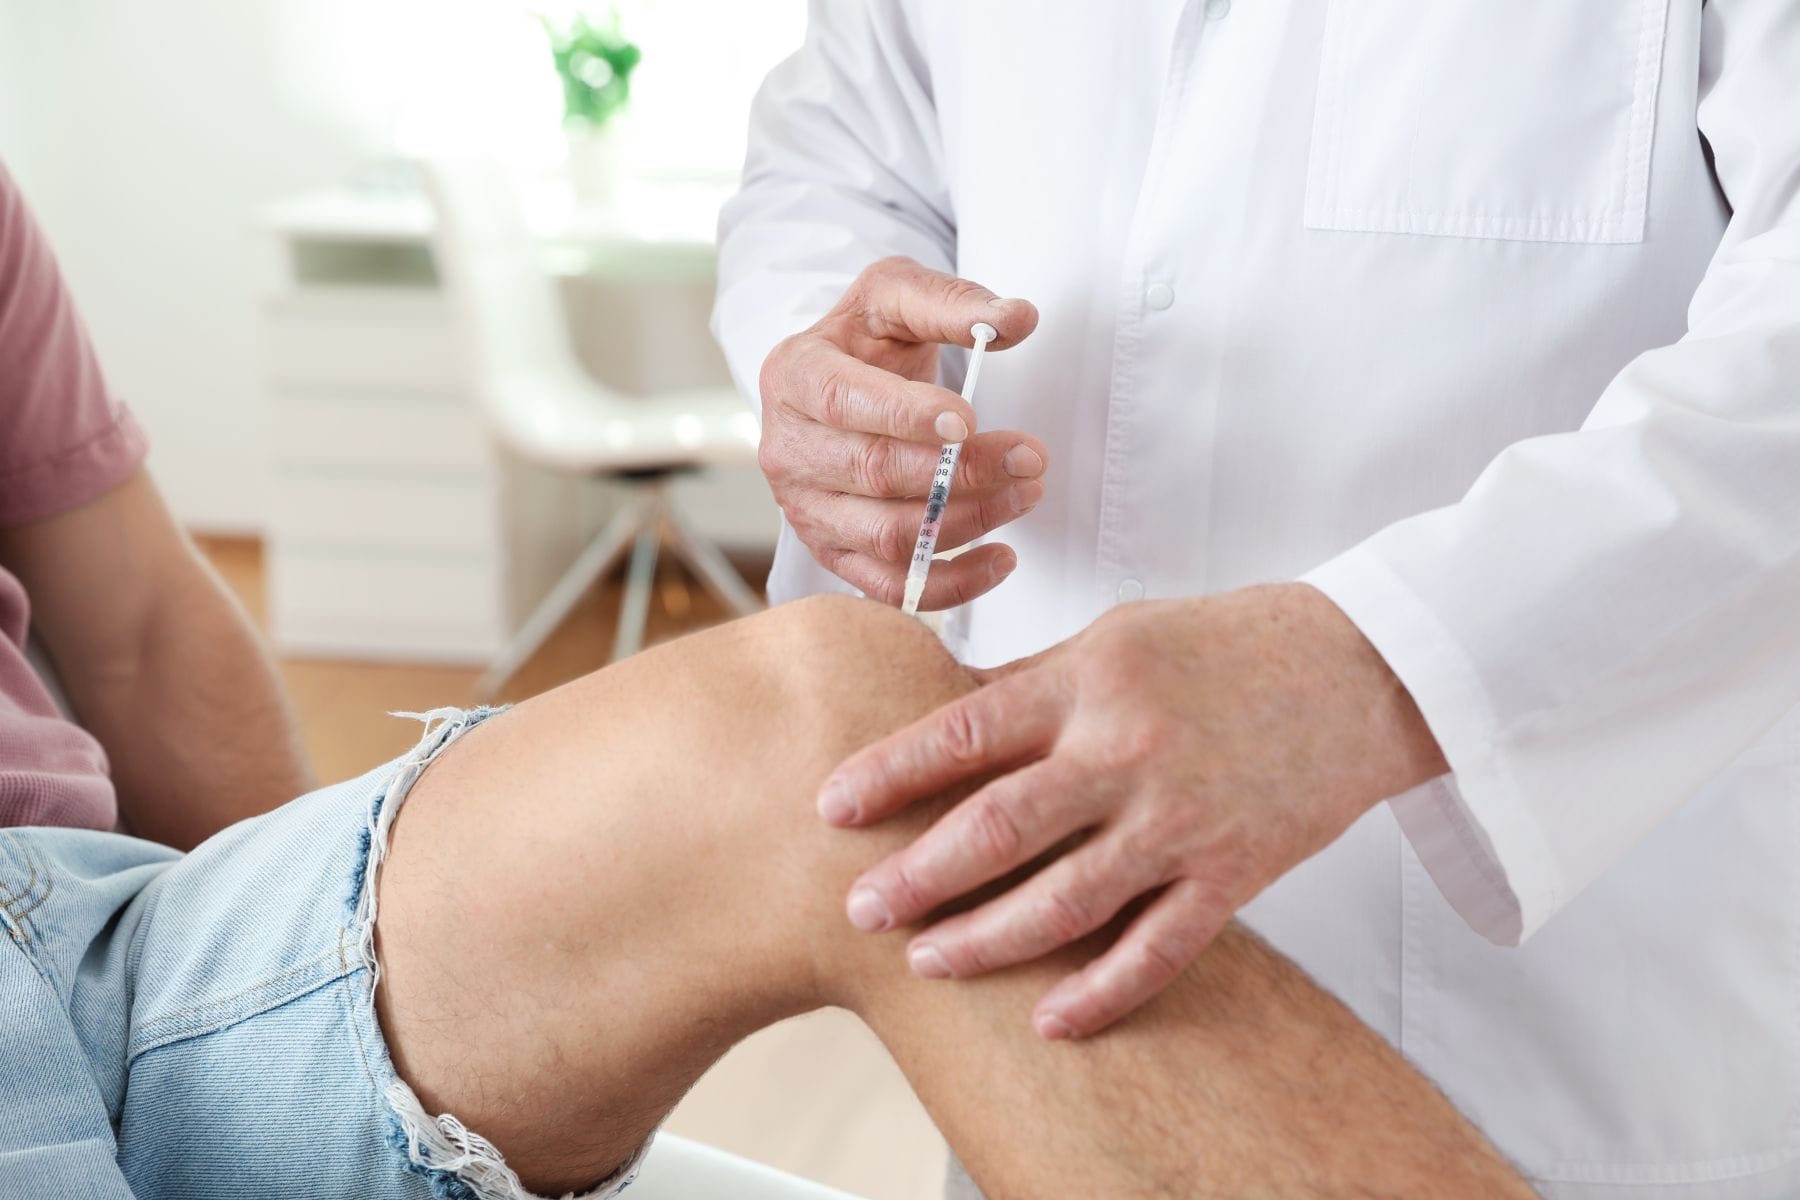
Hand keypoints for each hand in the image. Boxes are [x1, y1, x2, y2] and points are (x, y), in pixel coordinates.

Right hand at [757, 256, 1044, 608]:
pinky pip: (891, 585)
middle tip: (1029, 457)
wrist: (836, 384)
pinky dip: (952, 582)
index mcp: (794, 374)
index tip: (970, 420)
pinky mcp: (833, 552)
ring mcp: (806, 508)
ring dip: (968, 520)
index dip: (906, 415)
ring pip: (888, 534)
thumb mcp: (897, 295)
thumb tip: (1018, 318)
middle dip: (961, 470)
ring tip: (1026, 493)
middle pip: (875, 472)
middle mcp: (788, 448)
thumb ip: (952, 302)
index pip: (843, 400)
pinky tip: (1002, 557)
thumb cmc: (866, 340)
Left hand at [817, 584, 1448, 1037]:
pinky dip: (1102, 990)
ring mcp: (1183, 817)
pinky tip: (1050, 1019)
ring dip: (988, 940)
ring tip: (927, 961)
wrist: (1362, 666)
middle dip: (918, 875)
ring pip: (1067, 900)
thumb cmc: (1225, 644)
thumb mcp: (1116, 636)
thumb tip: (941, 711)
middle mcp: (1128, 750)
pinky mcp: (1234, 871)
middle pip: (1000, 827)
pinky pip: (1158, 947)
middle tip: (858, 908)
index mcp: (1090, 681)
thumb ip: (1031, 683)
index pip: (966, 732)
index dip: (889, 772)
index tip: (830, 806)